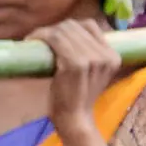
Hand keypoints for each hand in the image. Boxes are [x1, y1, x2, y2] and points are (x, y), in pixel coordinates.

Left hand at [31, 19, 121, 138]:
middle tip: (41, 39)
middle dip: (54, 29)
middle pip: (75, 25)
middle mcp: (105, 55)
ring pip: (63, 30)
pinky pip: (55, 39)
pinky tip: (32, 41)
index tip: (56, 37)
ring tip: (34, 40)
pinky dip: (41, 36)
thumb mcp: (94, 73)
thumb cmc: (79, 97)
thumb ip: (91, 54)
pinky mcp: (75, 64)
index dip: (70, 28)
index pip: (90, 26)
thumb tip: (69, 33)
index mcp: (113, 56)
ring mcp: (91, 59)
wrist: (75, 120)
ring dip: (44, 32)